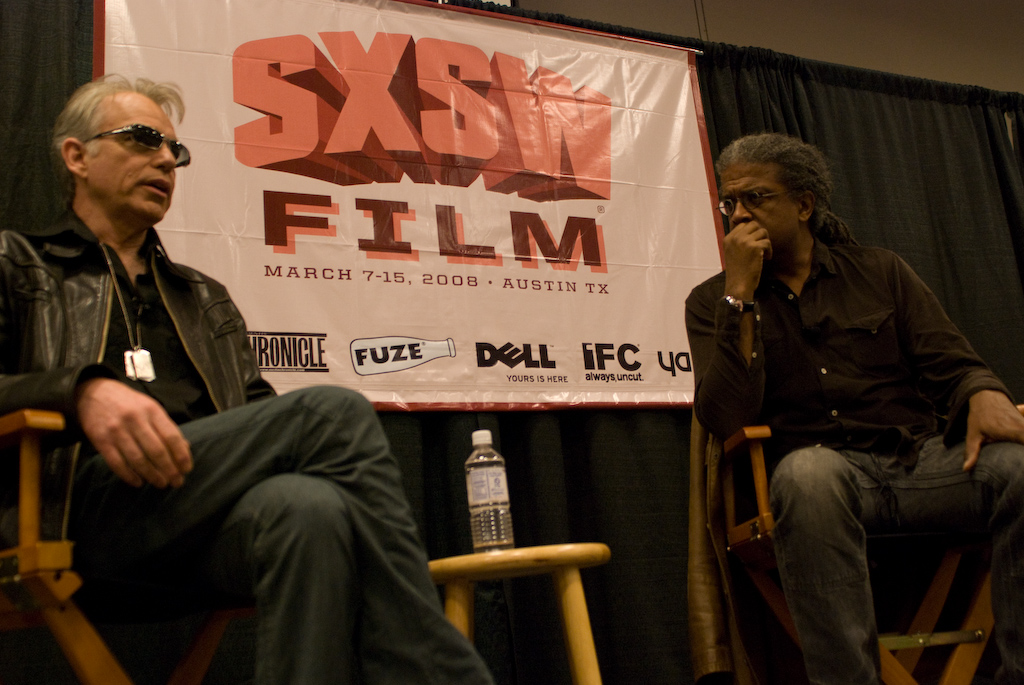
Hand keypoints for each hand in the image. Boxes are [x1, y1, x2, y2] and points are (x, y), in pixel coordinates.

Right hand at [75, 378, 192, 487]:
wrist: (93, 394)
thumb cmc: (129, 404)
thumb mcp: (150, 407)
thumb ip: (166, 427)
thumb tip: (184, 450)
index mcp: (152, 410)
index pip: (172, 436)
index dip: (181, 455)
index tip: (186, 469)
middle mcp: (135, 420)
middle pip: (157, 451)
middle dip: (169, 470)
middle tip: (177, 482)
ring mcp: (117, 431)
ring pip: (138, 460)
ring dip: (152, 475)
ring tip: (161, 484)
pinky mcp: (101, 441)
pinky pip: (117, 463)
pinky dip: (129, 476)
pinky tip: (138, 482)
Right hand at [722, 221, 771, 298]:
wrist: (738, 285)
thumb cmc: (737, 272)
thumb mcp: (732, 253)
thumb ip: (738, 241)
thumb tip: (754, 230)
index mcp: (728, 239)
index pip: (743, 225)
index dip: (751, 232)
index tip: (754, 242)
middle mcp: (735, 238)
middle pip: (754, 224)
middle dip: (760, 234)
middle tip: (761, 246)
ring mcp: (745, 241)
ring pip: (763, 231)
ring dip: (765, 242)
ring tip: (764, 253)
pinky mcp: (754, 247)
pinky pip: (767, 242)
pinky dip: (769, 251)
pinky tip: (766, 259)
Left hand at [963, 389, 1023, 470]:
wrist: (987, 394)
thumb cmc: (979, 415)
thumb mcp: (973, 434)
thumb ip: (972, 452)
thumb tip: (966, 469)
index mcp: (1011, 431)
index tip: (1021, 462)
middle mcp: (1022, 426)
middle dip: (1022, 454)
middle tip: (1019, 466)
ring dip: (1022, 449)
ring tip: (1018, 460)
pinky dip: (1022, 438)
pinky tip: (1018, 450)